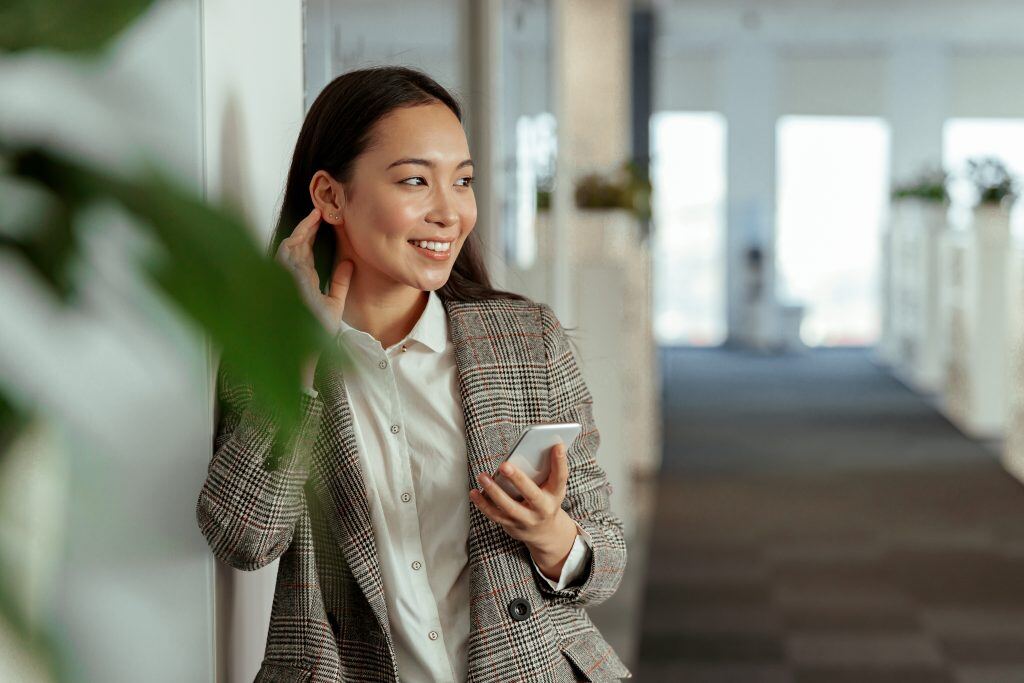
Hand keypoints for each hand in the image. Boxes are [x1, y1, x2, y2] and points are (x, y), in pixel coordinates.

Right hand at [275, 207, 353, 335]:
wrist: (308, 346)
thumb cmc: (316, 331)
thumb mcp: (334, 303)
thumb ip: (340, 283)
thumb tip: (349, 263)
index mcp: (303, 281)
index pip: (305, 253)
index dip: (312, 235)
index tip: (325, 221)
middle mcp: (292, 276)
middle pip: (297, 245)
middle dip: (307, 227)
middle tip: (322, 211)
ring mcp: (287, 276)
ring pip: (290, 244)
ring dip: (303, 227)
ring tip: (317, 213)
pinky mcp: (285, 276)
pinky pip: (287, 250)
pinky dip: (297, 236)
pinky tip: (309, 225)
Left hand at [469, 442, 577, 579]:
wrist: (545, 532)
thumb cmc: (546, 500)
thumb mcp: (553, 486)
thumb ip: (547, 469)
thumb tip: (537, 445)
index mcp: (555, 494)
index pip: (560, 477)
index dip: (560, 462)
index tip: (557, 445)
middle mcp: (543, 509)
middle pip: (532, 494)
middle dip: (518, 480)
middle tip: (504, 465)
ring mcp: (527, 519)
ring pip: (509, 507)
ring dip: (494, 492)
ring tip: (482, 476)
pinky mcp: (512, 526)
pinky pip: (495, 515)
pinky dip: (483, 504)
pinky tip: (474, 492)